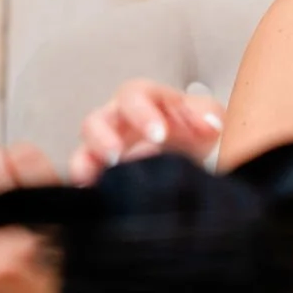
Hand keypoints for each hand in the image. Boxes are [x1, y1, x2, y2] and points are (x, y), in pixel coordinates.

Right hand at [69, 79, 223, 183]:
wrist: (198, 155)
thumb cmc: (194, 128)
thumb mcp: (207, 115)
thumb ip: (208, 115)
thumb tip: (210, 125)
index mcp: (143, 100)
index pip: (134, 96)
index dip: (142, 113)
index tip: (158, 134)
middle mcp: (117, 121)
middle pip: (95, 121)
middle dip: (102, 137)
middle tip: (115, 155)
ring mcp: (105, 149)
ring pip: (82, 151)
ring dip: (85, 163)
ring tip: (90, 178)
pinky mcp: (102, 175)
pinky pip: (85, 179)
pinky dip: (85, 186)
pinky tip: (90, 195)